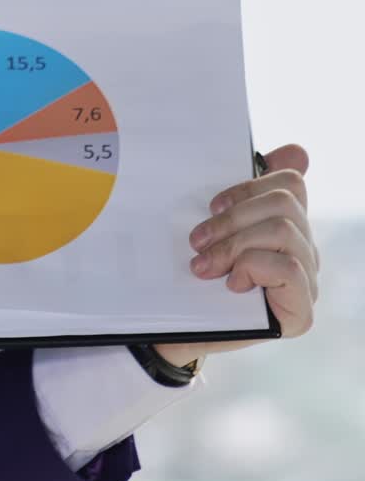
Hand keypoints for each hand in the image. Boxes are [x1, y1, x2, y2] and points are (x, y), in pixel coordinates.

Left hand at [155, 142, 316, 368]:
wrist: (174, 329)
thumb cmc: (192, 276)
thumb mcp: (211, 229)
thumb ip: (240, 195)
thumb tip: (298, 151)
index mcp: (284, 224)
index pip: (290, 182)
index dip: (249, 185)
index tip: (212, 204)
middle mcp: (303, 249)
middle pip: (285, 203)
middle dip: (233, 218)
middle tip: (197, 240)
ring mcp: (306, 281)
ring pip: (283, 232)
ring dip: (234, 245)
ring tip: (204, 265)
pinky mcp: (301, 311)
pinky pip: (288, 267)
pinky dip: (252, 268)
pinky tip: (231, 283)